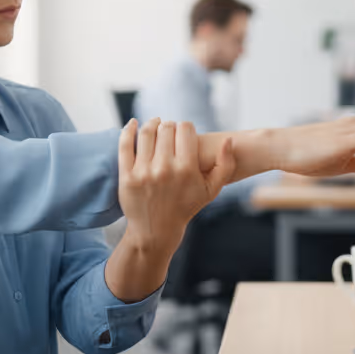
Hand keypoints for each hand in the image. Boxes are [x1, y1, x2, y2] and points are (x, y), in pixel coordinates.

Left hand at [117, 118, 235, 252]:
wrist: (156, 230)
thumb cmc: (186, 207)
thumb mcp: (211, 190)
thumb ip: (225, 165)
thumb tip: (229, 140)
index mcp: (187, 169)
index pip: (185, 129)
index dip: (186, 127)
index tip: (184, 133)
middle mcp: (165, 169)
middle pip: (166, 128)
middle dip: (170, 126)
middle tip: (170, 132)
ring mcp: (144, 172)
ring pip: (147, 132)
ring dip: (152, 124)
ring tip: (155, 125)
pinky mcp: (127, 176)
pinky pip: (125, 145)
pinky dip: (128, 129)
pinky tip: (133, 123)